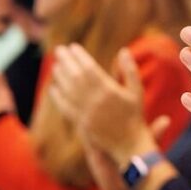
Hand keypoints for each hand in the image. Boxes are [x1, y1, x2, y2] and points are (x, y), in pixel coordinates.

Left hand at [50, 45, 156, 165]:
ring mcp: (86, 112)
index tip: (73, 46)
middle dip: (66, 61)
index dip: (80, 56)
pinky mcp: (81, 123)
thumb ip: (130, 70)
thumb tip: (123, 51)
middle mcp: (95, 100)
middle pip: (76, 76)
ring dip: (60, 76)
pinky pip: (65, 107)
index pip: (90, 68)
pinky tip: (53, 88)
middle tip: (59, 50)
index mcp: (110, 90)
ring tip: (56, 65)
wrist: (130, 143)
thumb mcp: (137, 91)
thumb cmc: (135, 115)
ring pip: (68, 90)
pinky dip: (57, 97)